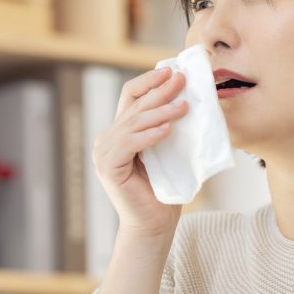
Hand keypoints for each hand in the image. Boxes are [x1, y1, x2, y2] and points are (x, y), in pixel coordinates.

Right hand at [92, 66, 189, 236]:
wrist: (154, 224)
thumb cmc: (164, 189)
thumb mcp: (168, 150)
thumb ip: (167, 127)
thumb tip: (188, 99)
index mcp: (120, 132)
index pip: (131, 97)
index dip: (150, 81)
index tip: (172, 70)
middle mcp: (107, 139)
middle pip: (135, 107)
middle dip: (160, 92)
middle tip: (182, 80)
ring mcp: (104, 153)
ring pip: (133, 123)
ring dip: (160, 112)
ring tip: (183, 106)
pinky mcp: (108, 168)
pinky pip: (130, 144)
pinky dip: (149, 135)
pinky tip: (168, 130)